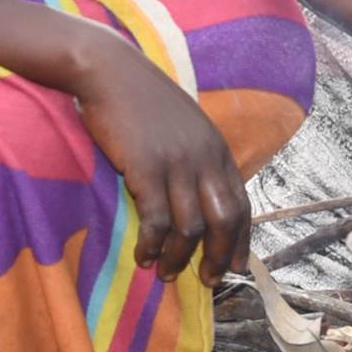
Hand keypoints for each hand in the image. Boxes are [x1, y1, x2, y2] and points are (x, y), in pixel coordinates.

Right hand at [56, 19, 249, 282]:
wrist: (109, 70)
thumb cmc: (142, 98)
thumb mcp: (185, 125)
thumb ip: (198, 157)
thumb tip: (201, 197)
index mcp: (217, 148)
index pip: (241, 204)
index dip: (241, 241)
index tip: (236, 267)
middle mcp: (204, 157)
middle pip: (224, 221)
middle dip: (218, 257)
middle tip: (206, 281)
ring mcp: (176, 163)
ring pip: (190, 227)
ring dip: (179, 258)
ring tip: (165, 273)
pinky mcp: (145, 167)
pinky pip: (156, 220)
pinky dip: (151, 244)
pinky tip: (142, 255)